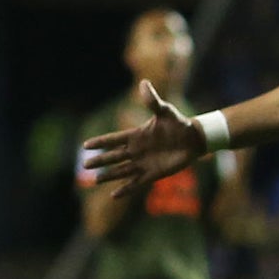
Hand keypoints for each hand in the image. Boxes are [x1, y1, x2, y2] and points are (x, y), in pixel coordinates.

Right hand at [80, 80, 204, 196]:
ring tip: (94, 181)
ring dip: (109, 176)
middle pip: (114, 157)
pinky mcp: (152, 174)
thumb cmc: (178, 123)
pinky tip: (114, 196)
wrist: (193, 140)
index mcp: (136, 135)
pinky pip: (136, 183)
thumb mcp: (166, 111)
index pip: (114, 140)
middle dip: (100, 161)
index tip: (85, 145)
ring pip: (121, 171)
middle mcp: (137, 151)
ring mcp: (143, 163)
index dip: (101, 142)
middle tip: (85, 165)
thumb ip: (153, 101)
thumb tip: (143, 83)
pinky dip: (126, 189)